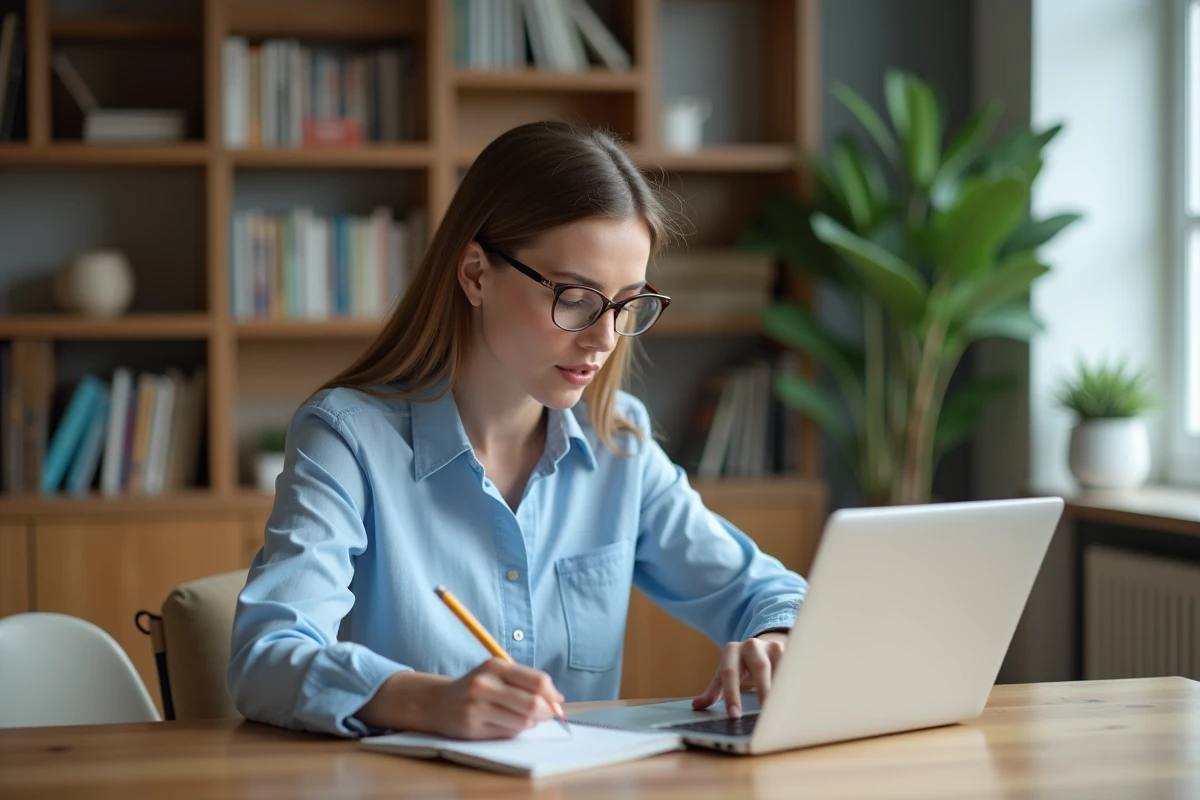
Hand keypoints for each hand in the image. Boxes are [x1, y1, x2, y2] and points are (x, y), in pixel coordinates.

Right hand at [426, 658, 563, 739]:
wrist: (438, 702)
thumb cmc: (477, 688)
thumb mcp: (498, 674)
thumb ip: (526, 682)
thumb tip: (558, 700)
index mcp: (495, 666)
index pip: (537, 681)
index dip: (553, 694)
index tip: (558, 702)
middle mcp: (485, 684)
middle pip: (533, 703)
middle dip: (546, 712)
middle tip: (547, 715)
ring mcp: (477, 706)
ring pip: (523, 721)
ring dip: (530, 722)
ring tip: (522, 717)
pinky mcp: (472, 727)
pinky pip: (508, 733)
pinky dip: (515, 730)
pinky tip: (506, 723)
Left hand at [691, 632, 786, 718]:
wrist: (760, 647)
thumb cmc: (741, 666)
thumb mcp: (726, 675)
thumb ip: (714, 691)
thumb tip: (696, 706)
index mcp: (731, 650)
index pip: (729, 673)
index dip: (732, 695)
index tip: (734, 715)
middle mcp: (751, 645)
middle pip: (759, 667)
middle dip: (763, 690)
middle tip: (764, 713)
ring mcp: (771, 646)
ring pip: (779, 665)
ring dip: (782, 686)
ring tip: (784, 706)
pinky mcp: (788, 650)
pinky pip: (793, 666)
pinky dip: (794, 682)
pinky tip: (795, 697)